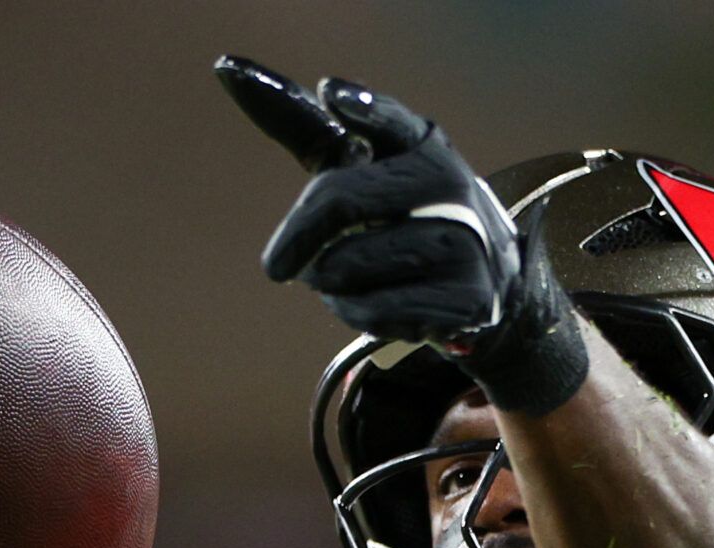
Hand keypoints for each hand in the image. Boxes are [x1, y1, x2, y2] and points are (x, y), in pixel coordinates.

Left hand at [216, 56, 588, 414]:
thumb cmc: (397, 209)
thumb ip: (300, 123)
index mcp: (421, 142)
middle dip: (295, 238)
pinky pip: (370, 311)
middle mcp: (448, 184)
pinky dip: (353, 313)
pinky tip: (373, 302)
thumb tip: (227, 69)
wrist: (486, 276)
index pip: (389, 120)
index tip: (333, 96)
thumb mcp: (358, 162)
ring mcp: (462, 243)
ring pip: (345, 266)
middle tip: (276, 266)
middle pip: (340, 200)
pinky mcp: (466, 299)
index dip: (363, 108)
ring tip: (346, 277)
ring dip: (326, 282)